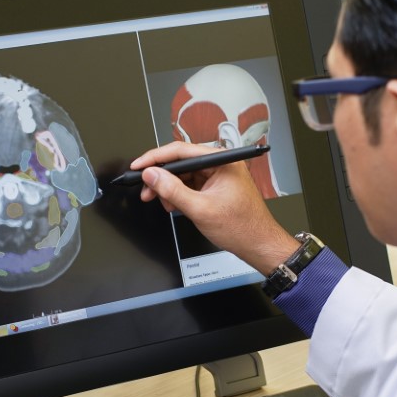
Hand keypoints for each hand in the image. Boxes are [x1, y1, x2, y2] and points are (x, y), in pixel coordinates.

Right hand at [132, 141, 298, 273]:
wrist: (258, 245)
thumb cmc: (242, 228)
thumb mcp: (200, 209)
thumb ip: (172, 190)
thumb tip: (152, 175)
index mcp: (223, 161)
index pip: (181, 150)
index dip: (155, 158)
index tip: (138, 166)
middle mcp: (221, 164)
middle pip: (181, 162)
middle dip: (161, 177)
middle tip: (146, 189)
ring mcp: (218, 175)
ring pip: (184, 175)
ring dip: (169, 189)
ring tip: (162, 202)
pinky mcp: (216, 186)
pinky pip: (191, 185)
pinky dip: (179, 195)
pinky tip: (174, 205)